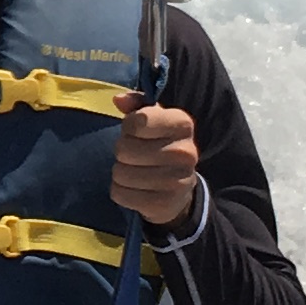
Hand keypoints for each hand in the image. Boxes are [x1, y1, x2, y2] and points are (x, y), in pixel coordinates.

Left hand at [113, 94, 201, 230]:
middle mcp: (186, 152)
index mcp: (183, 124)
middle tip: (134, 155)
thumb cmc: (159, 145)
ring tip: (135, 171)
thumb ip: (136, 105)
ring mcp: (178, 181)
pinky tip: (135, 188)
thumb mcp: (152, 119)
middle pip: (124, 149)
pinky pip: (120, 194)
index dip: (128, 126)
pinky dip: (120, 191)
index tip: (136, 132)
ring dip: (120, 172)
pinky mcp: (164, 204)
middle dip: (122, 151)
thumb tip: (118, 100)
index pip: (137, 121)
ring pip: (120, 173)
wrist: (179, 189)